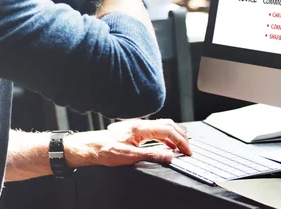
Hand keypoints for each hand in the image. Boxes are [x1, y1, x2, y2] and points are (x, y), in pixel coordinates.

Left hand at [64, 119, 190, 167]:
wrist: (91, 147)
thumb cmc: (105, 150)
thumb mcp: (129, 157)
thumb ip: (151, 155)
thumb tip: (169, 156)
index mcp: (141, 128)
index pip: (168, 131)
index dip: (180, 141)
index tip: (187, 151)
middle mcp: (141, 124)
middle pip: (168, 125)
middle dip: (181, 136)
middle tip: (188, 148)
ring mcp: (139, 126)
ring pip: (163, 125)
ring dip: (174, 134)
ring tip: (182, 145)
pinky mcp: (136, 130)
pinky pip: (156, 129)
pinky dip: (166, 135)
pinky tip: (167, 143)